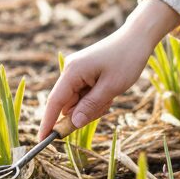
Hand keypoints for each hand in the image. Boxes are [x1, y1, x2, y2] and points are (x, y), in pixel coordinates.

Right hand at [35, 25, 157, 140]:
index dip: (48, 122)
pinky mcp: (84, 72)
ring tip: (111, 94)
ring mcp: (77, 71)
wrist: (137, 38)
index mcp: (72, 72)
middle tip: (106, 105)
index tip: (42, 141)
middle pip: (67, 105)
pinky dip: (96, 98)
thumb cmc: (126, 59)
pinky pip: (84, 95)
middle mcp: (70, 71)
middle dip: (84, 112)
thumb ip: (90, 106)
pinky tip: (110, 90)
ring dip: (93, 105)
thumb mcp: (111, 87)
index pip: (54, 102)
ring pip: (77, 102)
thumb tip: (73, 124)